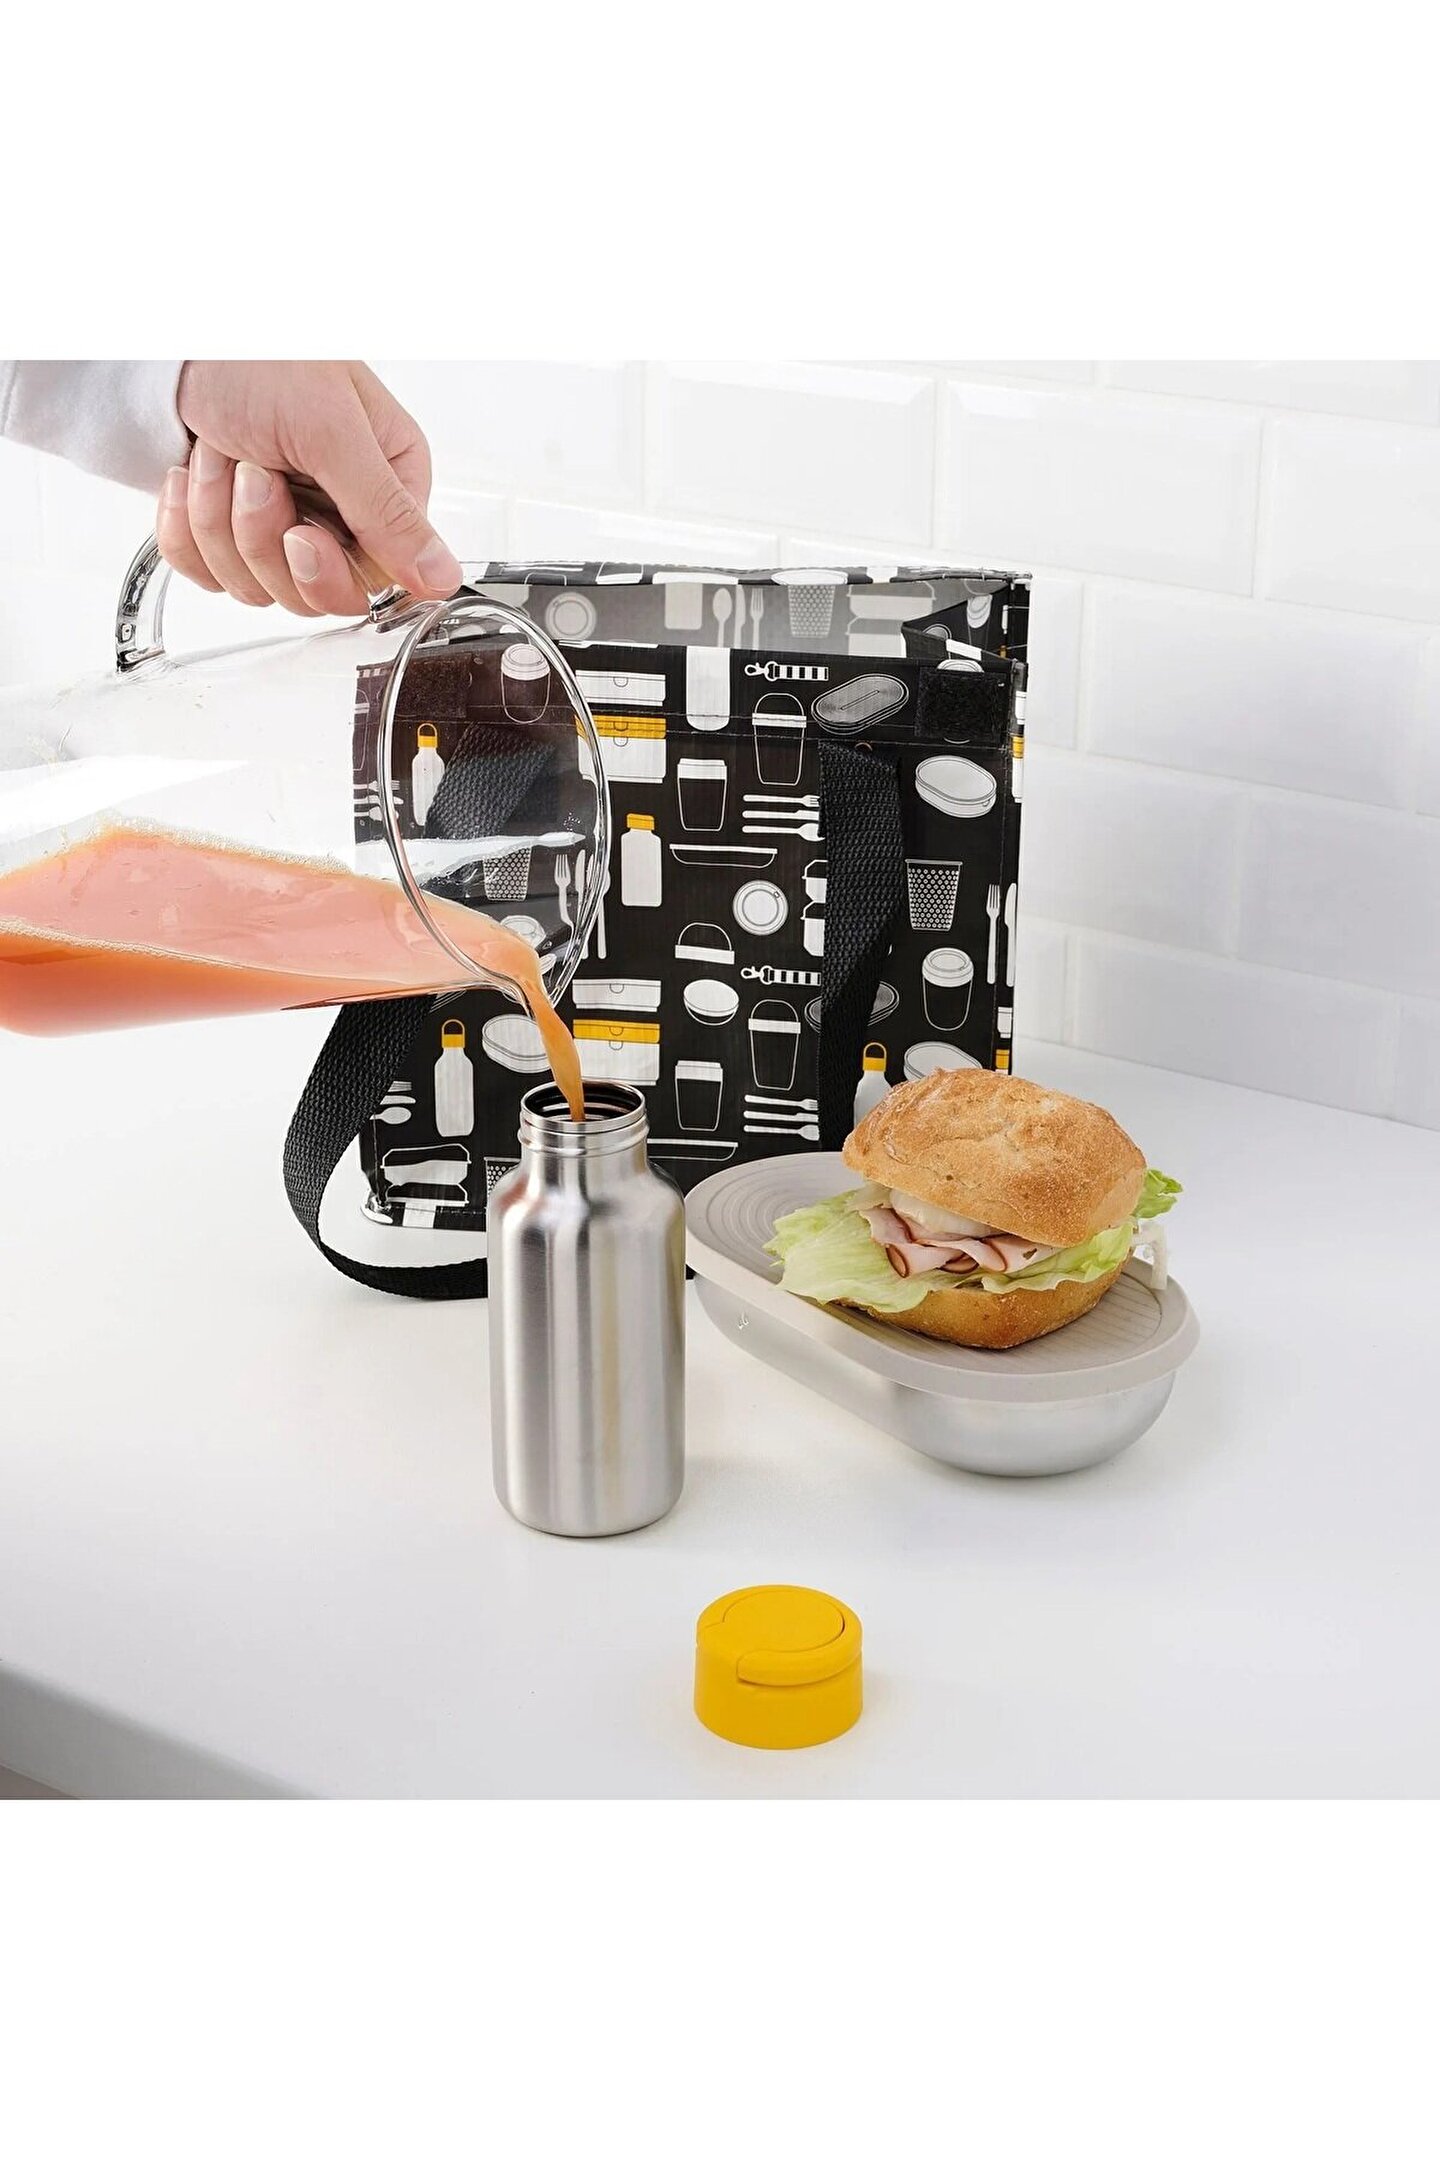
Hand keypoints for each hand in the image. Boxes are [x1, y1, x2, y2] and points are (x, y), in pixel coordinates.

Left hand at [156, 361, 461, 615]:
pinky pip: (206, 573)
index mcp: (385, 487)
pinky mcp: (226, 533)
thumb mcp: (333, 432)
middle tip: (254, 473)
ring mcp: (281, 524)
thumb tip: (444, 580)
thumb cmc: (257, 359)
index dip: (326, 571)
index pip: (370, 582)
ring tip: (221, 455)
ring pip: (253, 585)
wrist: (171, 341)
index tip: (300, 533)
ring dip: (218, 518)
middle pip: (308, 593)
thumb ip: (389, 515)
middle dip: (262, 535)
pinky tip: (192, 474)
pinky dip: (185, 526)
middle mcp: (340, 513)